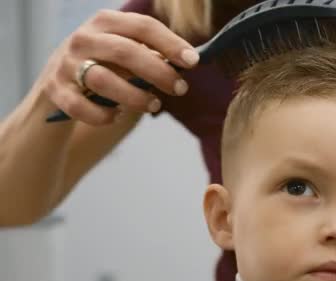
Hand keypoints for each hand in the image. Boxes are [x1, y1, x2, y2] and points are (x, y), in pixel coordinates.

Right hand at [39, 10, 199, 124]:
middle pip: (125, 52)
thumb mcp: (125, 52)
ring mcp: (66, 64)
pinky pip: (81, 106)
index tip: (193, 62)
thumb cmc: (105, 66)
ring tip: (154, 106)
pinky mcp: (56, 91)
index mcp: (106, 22)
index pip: (142, 26)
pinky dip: (103, 115)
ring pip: (102, 79)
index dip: (170, 43)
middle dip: (158, 72)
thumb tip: (188, 63)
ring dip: (134, 96)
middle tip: (180, 89)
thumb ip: (151, 54)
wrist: (57, 84)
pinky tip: (117, 116)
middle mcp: (83, 38)